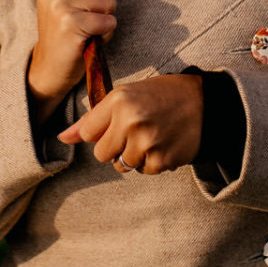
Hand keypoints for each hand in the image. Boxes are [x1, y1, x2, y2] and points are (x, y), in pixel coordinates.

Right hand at [27, 0, 116, 116]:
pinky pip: (109, 21)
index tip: (78, 3)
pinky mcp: (70, 22)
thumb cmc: (65, 28)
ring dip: (104, 20)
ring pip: (109, 2)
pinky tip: (87, 40)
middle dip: (101, 5)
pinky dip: (105, 34)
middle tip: (81, 20)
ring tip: (84, 29)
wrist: (50, 65)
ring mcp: (58, 2)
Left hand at [58, 73, 203, 173]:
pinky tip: (163, 144)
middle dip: (114, 147)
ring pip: (121, 165)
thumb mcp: (127, 95)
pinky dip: (151, 162)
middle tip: (134, 132)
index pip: (87, 132)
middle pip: (101, 154)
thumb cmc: (162, 95)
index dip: (100, 132)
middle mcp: (131, 121)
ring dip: (132, 156)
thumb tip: (62, 137)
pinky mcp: (161, 160)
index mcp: (119, 101)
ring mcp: (146, 143)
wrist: (206, 103)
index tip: (114, 125)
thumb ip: (93, 118)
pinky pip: (143, 171)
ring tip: (150, 137)